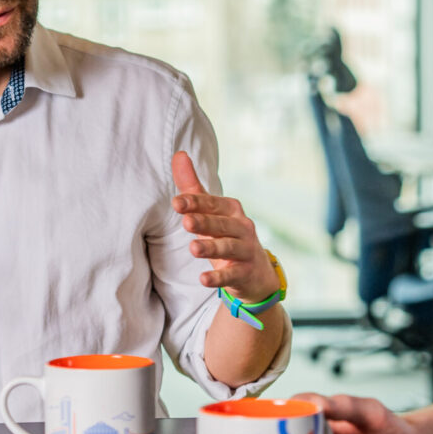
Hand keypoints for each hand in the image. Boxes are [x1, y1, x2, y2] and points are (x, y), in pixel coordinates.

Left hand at [170, 151, 276, 300]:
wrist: (256, 273)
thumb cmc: (226, 236)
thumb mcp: (210, 213)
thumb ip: (193, 188)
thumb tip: (179, 154)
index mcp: (231, 210)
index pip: (211, 204)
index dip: (195, 203)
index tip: (176, 202)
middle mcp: (242, 227)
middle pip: (221, 224)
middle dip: (204, 222)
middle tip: (186, 222)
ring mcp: (246, 251)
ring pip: (228, 248)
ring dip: (211, 248)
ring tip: (193, 249)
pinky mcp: (245, 273)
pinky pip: (231, 275)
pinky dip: (219, 277)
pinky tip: (204, 279)